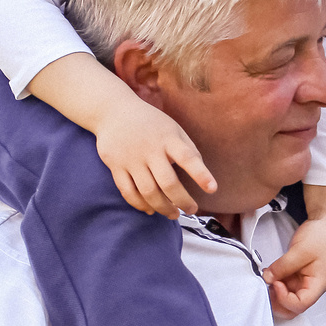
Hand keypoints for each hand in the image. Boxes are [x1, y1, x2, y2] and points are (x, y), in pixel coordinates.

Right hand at [93, 99, 216, 216]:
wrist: (112, 111)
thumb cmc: (151, 124)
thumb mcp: (173, 129)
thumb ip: (188, 150)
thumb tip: (202, 176)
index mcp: (168, 138)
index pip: (188, 157)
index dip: (201, 175)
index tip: (212, 189)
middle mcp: (150, 149)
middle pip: (168, 183)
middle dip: (182, 201)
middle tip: (191, 209)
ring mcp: (131, 159)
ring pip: (148, 192)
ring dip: (163, 208)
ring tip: (173, 214)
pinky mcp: (115, 166)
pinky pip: (128, 192)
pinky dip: (140, 205)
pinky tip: (151, 210)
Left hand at [266, 215, 325, 318]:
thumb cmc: (322, 236)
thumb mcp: (300, 250)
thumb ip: (282, 267)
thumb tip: (267, 278)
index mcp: (318, 285)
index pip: (300, 305)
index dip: (284, 298)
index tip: (275, 283)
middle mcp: (311, 287)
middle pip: (293, 308)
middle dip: (277, 302)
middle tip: (266, 287)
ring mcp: (304, 282)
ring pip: (286, 298)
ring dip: (274, 293)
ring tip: (267, 278)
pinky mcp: (297, 274)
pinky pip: (285, 286)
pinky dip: (275, 283)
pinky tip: (269, 274)